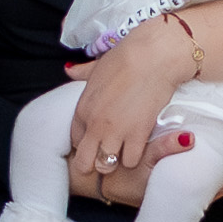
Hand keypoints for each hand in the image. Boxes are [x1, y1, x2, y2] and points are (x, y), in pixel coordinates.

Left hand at [61, 14, 196, 183]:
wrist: (153, 56)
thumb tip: (69, 68)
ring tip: (125, 151)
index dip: (86, 142)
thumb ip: (82, 72)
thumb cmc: (127, 56)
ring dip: (115, 161)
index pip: (74, 139)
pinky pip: (130, 161)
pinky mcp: (137, 135)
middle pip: (84, 161)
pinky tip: (140, 146)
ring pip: (105, 165)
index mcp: (83, 108)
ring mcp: (115, 131)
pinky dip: (135, 157)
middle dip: (93, 161)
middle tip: (109, 153)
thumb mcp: (98, 66)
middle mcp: (94, 124)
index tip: (98, 140)